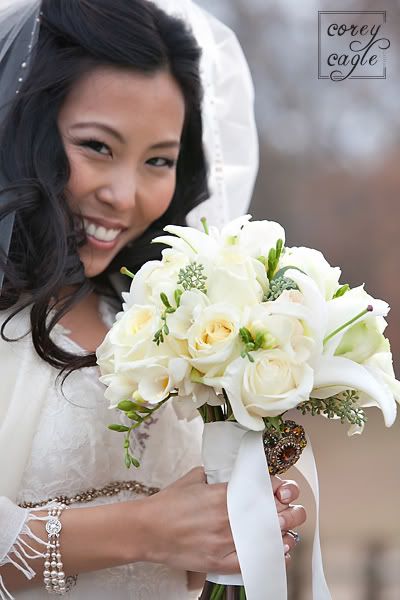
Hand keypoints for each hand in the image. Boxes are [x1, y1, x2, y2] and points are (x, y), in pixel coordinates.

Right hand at [140, 468, 305, 574]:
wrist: (147, 529)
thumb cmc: (168, 503)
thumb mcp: (194, 478)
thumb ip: (216, 474)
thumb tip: (230, 473)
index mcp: (223, 493)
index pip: (262, 488)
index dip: (279, 488)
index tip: (282, 489)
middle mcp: (228, 517)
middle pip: (272, 514)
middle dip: (290, 510)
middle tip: (294, 509)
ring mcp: (225, 541)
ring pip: (267, 537)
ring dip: (284, 533)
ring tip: (288, 530)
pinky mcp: (220, 561)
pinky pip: (252, 561)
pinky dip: (269, 557)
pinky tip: (278, 551)